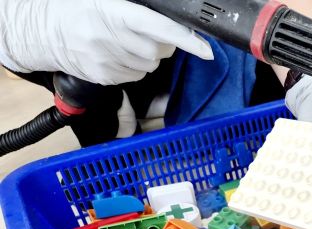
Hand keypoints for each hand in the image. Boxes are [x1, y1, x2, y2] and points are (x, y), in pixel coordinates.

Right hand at [0, 0, 212, 84]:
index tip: (206, 50)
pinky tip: (119, 55)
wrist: (45, 30)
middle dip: (165, 46)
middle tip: (152, 36)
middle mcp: (109, 37)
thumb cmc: (80, 9)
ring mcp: (106, 60)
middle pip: (158, 52)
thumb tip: (168, 24)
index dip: (185, 39)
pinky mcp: (104, 77)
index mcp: (113, 12)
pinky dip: (135, 68)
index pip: (158, 27)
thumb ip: (138, 10)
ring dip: (148, 57)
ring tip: (128, 43)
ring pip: (149, 66)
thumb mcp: (105, 0)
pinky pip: (135, 76)